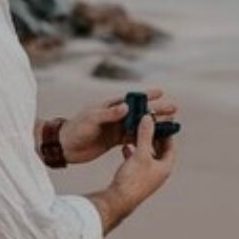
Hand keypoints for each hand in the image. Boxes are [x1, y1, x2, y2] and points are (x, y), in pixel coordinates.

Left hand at [59, 88, 176, 164]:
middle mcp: (116, 115)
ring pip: (139, 124)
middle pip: (141, 111)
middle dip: (157, 109)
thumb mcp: (92, 119)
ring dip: (154, 124)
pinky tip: (154, 139)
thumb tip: (126, 106)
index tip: (161, 92)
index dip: (147, 95)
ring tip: (170, 124)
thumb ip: (109, 113)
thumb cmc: (76, 128)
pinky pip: (133, 137)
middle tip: (174, 109)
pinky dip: (144, 137)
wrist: (65, 146)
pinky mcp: (114, 139)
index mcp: (111, 105)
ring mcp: (116, 127)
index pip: (133, 98)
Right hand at [88, 113, 175, 234]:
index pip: (171, 146)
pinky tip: (124, 148)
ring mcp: (148, 177)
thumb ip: (145, 135)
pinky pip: (138, 163)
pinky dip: (133, 154)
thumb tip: (149, 118)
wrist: (117, 201)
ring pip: (147, 156)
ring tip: (136, 133)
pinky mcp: (137, 180)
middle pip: (159, 150)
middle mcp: (159, 173)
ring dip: (142, 145)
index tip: (161, 122)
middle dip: (153, 138)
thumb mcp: (140, 154)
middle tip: (148, 125)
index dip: (167, 133)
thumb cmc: (132, 179)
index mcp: (165, 167)